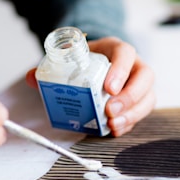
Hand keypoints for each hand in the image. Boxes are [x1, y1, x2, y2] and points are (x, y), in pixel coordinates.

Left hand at [26, 37, 155, 136]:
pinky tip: (116, 130)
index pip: (126, 53)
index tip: (109, 88)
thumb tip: (31, 78)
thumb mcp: (72, 57)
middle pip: (145, 77)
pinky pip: (141, 112)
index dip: (121, 70)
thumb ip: (53, 65)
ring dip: (132, 114)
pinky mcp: (139, 100)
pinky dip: (130, 123)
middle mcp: (134, 65)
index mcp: (116, 49)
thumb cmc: (86, 60)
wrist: (97, 62)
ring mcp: (139, 83)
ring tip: (113, 125)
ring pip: (148, 97)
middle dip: (130, 97)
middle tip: (110, 111)